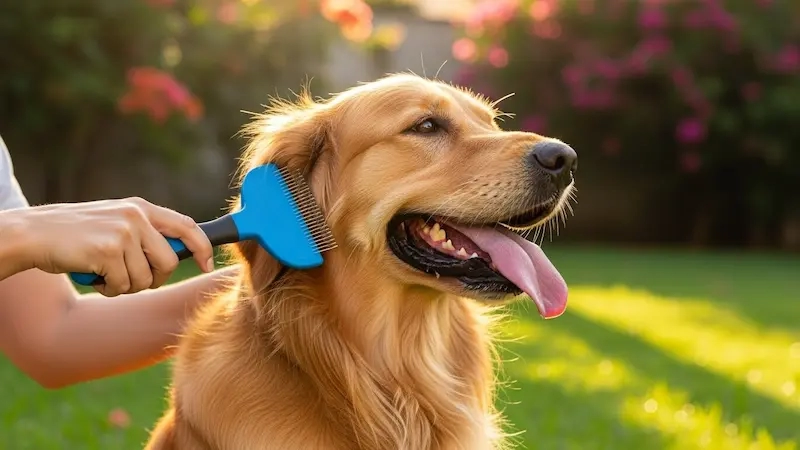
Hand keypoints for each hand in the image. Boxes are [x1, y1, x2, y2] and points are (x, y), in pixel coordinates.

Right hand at [8, 197, 213, 295]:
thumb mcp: (116, 223)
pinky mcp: (108, 250)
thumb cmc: (76, 235)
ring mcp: (123, 232)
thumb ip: (145, 233)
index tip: (207, 265)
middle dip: (154, 278)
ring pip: (145, 278)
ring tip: (104, 273)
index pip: (187, 225)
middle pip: (169, 261)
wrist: (34, 234)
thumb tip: (181, 253)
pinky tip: (93, 275)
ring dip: (125, 285)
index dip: (202, 247)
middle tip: (130, 278)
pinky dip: (108, 289)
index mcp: (141, 208)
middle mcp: (136, 216)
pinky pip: (122, 285)